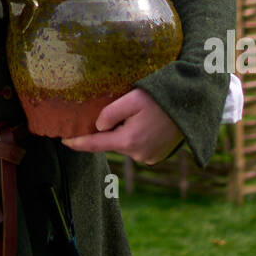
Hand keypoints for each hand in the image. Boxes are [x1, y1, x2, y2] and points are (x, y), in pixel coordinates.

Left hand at [61, 87, 183, 165]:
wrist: (192, 104)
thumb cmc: (161, 98)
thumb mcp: (131, 99)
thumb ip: (110, 113)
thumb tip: (98, 127)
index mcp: (128, 141)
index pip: (95, 144)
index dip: (77, 142)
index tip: (62, 141)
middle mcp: (138, 154)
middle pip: (111, 143)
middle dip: (105, 132)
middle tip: (107, 113)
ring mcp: (149, 157)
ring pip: (124, 145)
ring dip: (122, 133)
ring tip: (132, 114)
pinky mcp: (157, 156)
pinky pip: (137, 146)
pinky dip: (134, 137)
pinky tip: (142, 122)